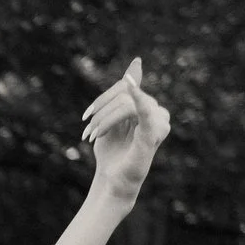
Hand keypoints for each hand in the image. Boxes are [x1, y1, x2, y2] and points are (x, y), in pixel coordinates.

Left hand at [80, 58, 171, 204]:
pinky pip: (146, 113)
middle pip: (123, 95)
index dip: (103, 99)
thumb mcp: (111, 120)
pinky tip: (131, 87)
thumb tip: (137, 64)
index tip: (86, 116)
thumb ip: (121, 96)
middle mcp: (157, 113)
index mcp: (148, 107)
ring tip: (91, 137)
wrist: (112, 181)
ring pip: (125, 104)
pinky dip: (139, 99)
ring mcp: (158, 124)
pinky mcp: (153, 135)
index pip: (124, 88)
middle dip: (100, 111)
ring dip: (103, 120)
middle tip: (87, 132)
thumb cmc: (112, 152)